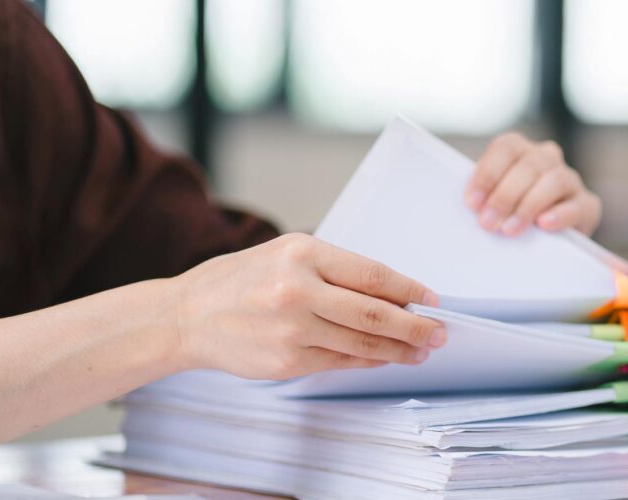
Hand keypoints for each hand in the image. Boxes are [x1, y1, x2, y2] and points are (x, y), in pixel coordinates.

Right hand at [168, 233, 444, 379]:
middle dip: (416, 326)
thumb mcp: (286, 254)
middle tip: (440, 332)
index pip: (373, 275)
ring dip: (399, 349)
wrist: (186, 316)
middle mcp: (298, 291)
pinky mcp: (287, 361)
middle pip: (375, 314)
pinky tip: (386, 358)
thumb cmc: (241, 280)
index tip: (433, 300)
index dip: (410, 290)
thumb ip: (337, 271)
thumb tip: (395, 294)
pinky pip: (341, 362)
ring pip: (362, 344)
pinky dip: (369, 361)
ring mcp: (292, 330)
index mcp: (303, 253)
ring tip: (421, 350)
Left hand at [464, 132, 601, 236]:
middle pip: (529, 166)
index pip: (506, 148)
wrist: (549, 239)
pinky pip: (576, 206)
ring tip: (510, 229)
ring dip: (528, 206)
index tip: (473, 202)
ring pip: (554, 181)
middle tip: (488, 222)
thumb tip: (474, 208)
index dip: (487, 174)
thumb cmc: (512, 215)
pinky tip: (543, 225)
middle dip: (505, 196)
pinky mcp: (587, 205)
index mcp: (521, 150)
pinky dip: (559, 214)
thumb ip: (487, 197)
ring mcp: (570, 179)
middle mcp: (547, 157)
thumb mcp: (496, 201)